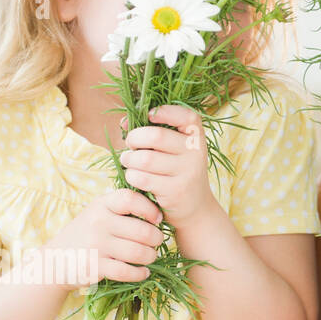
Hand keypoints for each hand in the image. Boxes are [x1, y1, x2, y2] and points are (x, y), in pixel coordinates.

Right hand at [44, 187, 163, 285]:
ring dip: (150, 256)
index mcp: (101, 205)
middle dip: (156, 239)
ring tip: (150, 257)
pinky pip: (127, 271)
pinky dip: (140, 273)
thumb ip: (120, 208)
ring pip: (138, 252)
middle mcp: (98, 222)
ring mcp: (96, 245)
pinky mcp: (94, 267)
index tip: (157, 219)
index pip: (130, 199)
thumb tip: (158, 210)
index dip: (149, 209)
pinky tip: (143, 272)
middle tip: (156, 242)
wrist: (55, 260)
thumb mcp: (97, 213)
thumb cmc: (85, 234)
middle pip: (142, 230)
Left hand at [119, 105, 212, 226]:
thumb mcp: (175, 151)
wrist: (195, 208)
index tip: (149, 115)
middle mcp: (196, 152)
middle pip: (156, 136)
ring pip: (145, 159)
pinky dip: (132, 176)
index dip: (165, 111)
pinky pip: (143, 178)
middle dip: (135, 138)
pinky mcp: (175, 191)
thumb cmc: (177, 172)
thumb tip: (124, 121)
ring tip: (128, 161)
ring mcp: (187, 173)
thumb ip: (154, 132)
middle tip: (130, 144)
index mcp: (196, 137)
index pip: (187, 116)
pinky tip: (133, 176)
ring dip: (129, 159)